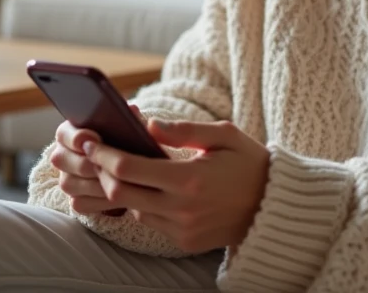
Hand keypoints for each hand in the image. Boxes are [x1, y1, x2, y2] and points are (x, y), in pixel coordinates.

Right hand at [51, 105, 144, 216]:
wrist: (134, 170)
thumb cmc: (129, 142)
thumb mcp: (131, 128)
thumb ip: (129, 118)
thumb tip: (132, 110)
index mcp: (71, 132)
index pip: (63, 133)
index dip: (77, 136)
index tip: (95, 137)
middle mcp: (62, 155)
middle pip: (61, 159)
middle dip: (85, 162)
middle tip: (106, 164)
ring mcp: (67, 179)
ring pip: (69, 183)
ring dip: (94, 183)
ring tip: (118, 181)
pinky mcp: (76, 200)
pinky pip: (80, 203)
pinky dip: (99, 201)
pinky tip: (118, 198)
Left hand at [85, 119, 269, 253]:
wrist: (275, 207)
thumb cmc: (249, 163)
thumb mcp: (223, 136)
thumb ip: (183, 130)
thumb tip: (147, 125)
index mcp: (190, 179)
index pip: (128, 169)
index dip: (104, 154)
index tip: (92, 142)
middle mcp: (182, 209)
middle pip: (121, 194)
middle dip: (103, 173)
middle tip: (98, 156)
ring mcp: (183, 230)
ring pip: (134, 209)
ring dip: (125, 190)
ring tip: (123, 169)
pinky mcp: (186, 242)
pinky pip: (153, 223)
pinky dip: (146, 205)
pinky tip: (151, 188)